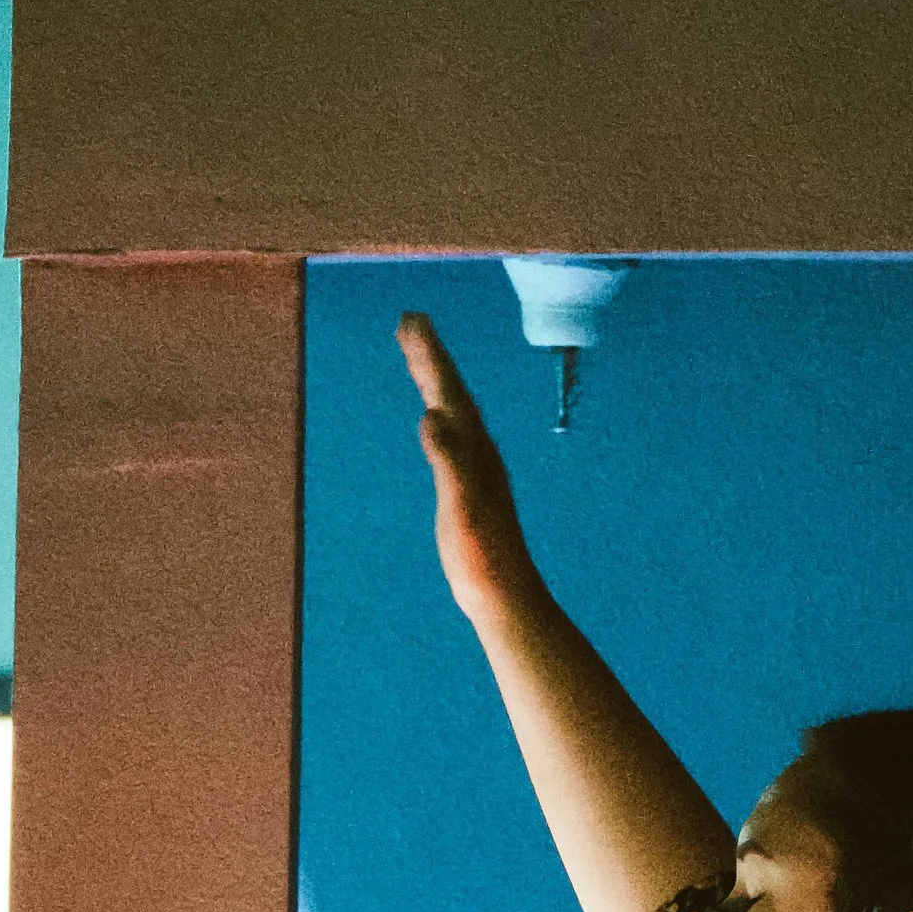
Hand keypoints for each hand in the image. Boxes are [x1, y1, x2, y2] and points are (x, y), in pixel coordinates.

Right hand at [398, 312, 534, 623]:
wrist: (502, 593)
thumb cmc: (479, 553)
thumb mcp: (460, 503)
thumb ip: (448, 458)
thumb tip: (432, 414)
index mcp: (472, 447)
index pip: (448, 389)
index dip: (430, 353)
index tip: (412, 319)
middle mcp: (478, 450)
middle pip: (451, 390)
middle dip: (430, 354)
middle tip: (410, 319)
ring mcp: (474, 468)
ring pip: (452, 410)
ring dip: (434, 378)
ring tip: (416, 353)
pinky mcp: (468, 487)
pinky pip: (450, 435)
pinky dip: (438, 413)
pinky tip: (434, 417)